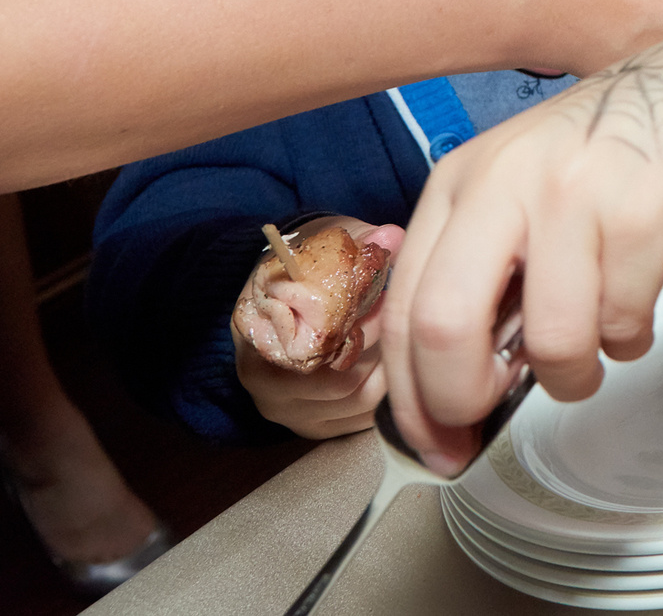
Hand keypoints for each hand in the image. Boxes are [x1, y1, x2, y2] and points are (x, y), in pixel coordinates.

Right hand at [234, 217, 403, 438]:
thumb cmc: (306, 269)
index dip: (357, 325)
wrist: (287, 298)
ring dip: (391, 370)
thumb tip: (392, 235)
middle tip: (409, 320)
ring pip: (356, 403)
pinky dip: (388, 393)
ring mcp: (289, 410)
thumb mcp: (323, 244)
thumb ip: (357, 240)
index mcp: (253, 333)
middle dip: (381, 348)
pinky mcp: (316, 427)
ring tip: (409, 336)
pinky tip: (401, 361)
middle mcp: (263, 381)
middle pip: (337, 383)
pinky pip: (361, 420)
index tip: (388, 299)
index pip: (309, 345)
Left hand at [382, 15, 662, 471]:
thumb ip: (477, 271)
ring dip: (572, 376)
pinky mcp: (645, 216)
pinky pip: (624, 324)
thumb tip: (443, 391)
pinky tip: (636, 308)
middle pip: (444, 326)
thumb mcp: (518, 188)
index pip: (404, 308)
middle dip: (462, 399)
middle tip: (492, 419)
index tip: (436, 443)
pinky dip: (631, 339)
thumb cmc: (607, 154)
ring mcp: (576, 197)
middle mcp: (506, 183)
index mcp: (461, 182)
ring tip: (592, 353)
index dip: (410, 397)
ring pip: (550, 342)